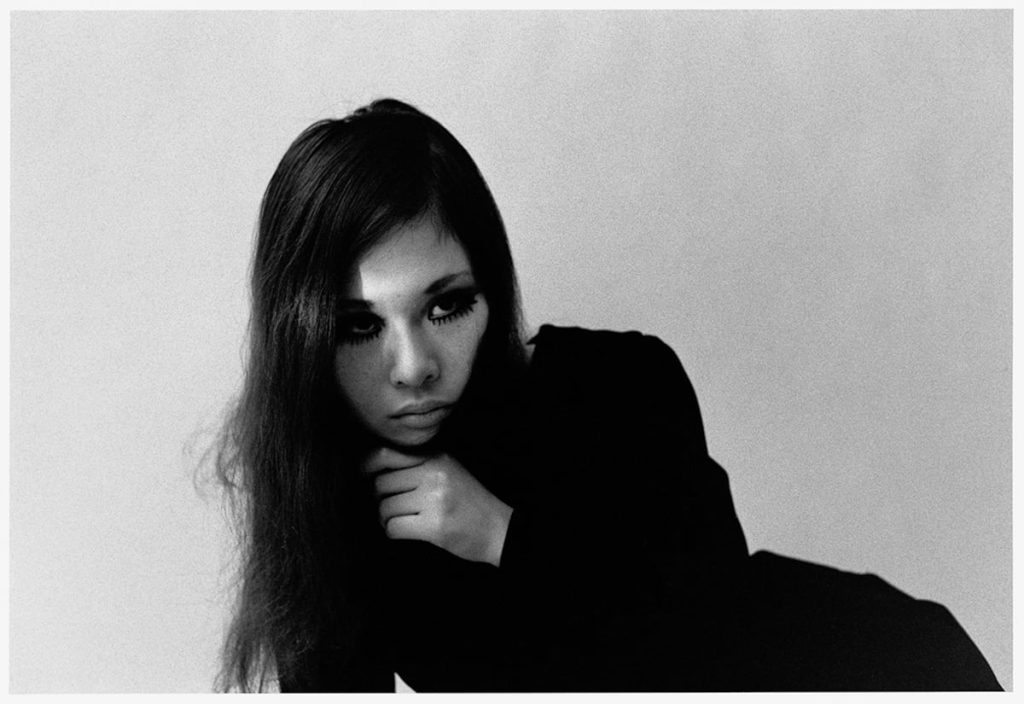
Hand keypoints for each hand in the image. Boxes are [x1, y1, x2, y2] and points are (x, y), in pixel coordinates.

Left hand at [362, 448, 512, 566]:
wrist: (499, 528)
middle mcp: (434, 473)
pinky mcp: (434, 525)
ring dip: (388, 518)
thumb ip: (418, 464)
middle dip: (381, 498)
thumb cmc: (469, 502)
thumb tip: (375, 469)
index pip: (386, 453)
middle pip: (381, 483)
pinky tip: (406, 531)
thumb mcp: (448, 470)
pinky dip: (394, 532)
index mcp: (436, 456)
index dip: (367, 465)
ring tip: (403, 520)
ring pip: (385, 507)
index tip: (365, 475)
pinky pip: (393, 527)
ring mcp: (434, 498)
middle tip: (393, 506)